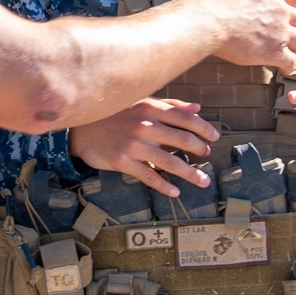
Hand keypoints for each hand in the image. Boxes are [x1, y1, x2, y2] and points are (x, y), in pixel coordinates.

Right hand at [68, 98, 218, 197]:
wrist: (80, 129)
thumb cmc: (113, 114)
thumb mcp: (140, 102)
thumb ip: (169, 104)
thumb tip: (198, 107)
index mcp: (150, 108)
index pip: (185, 118)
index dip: (204, 128)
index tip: (214, 137)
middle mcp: (144, 125)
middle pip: (182, 139)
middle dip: (199, 150)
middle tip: (206, 156)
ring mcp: (134, 145)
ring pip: (170, 161)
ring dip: (190, 173)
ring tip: (202, 181)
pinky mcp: (123, 161)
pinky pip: (149, 176)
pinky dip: (164, 185)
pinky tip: (175, 191)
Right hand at [198, 0, 295, 70]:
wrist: (208, 23)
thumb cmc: (214, 3)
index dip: (292, 9)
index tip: (287, 16)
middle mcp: (281, 10)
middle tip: (292, 37)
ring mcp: (280, 31)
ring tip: (293, 54)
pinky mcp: (275, 51)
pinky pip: (292, 61)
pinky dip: (290, 65)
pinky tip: (284, 67)